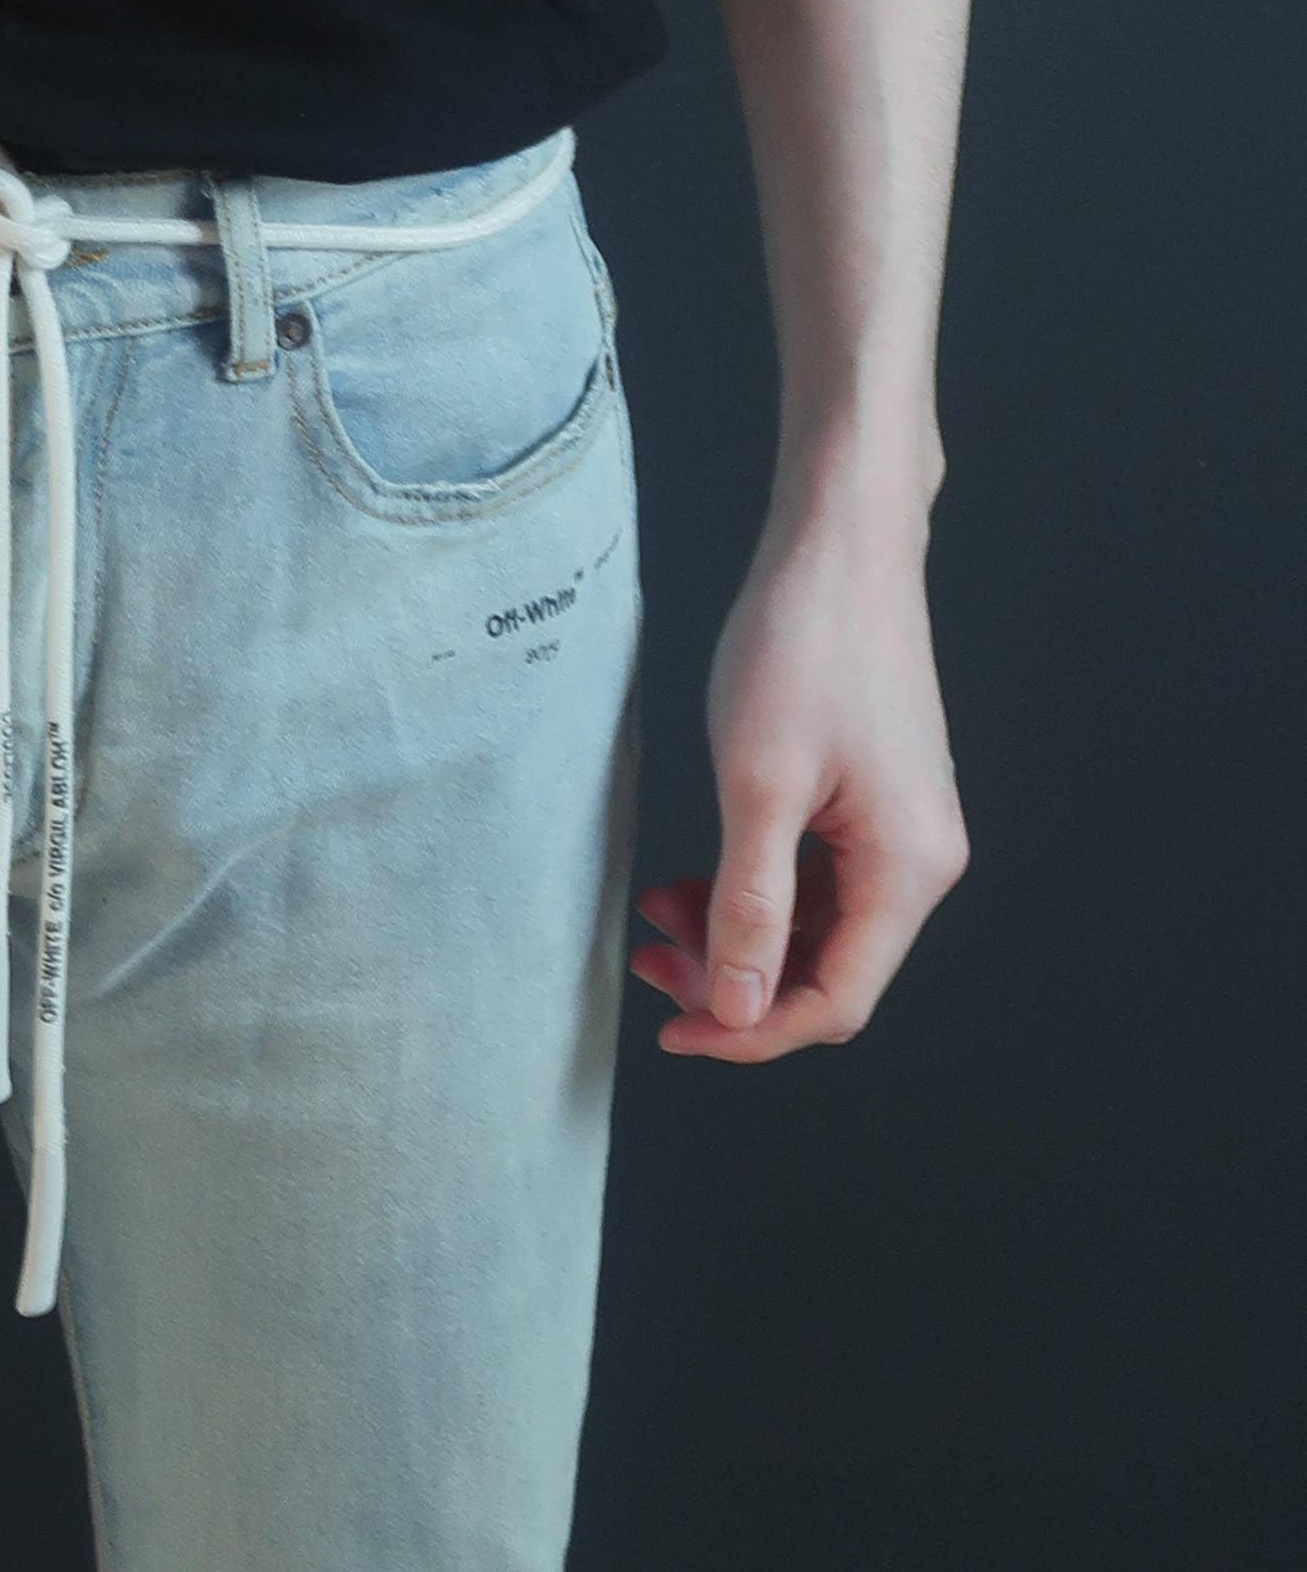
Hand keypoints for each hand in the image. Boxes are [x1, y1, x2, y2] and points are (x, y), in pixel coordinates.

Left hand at [631, 494, 965, 1056]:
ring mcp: (902, 828)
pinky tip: (699, 873)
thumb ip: (750, 905)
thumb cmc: (801, 644)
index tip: (670, 1029)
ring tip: (659, 908)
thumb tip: (741, 1012)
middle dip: (737, 980)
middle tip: (650, 956)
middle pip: (829, 970)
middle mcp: (921, 862)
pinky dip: (759, 887)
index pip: (833, 1001)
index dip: (750, 1030)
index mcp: (907, 871)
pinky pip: (821, 878)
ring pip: (819, 926)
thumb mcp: (758, 782)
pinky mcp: (878, 796)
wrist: (840, 541)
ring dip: (740, 934)